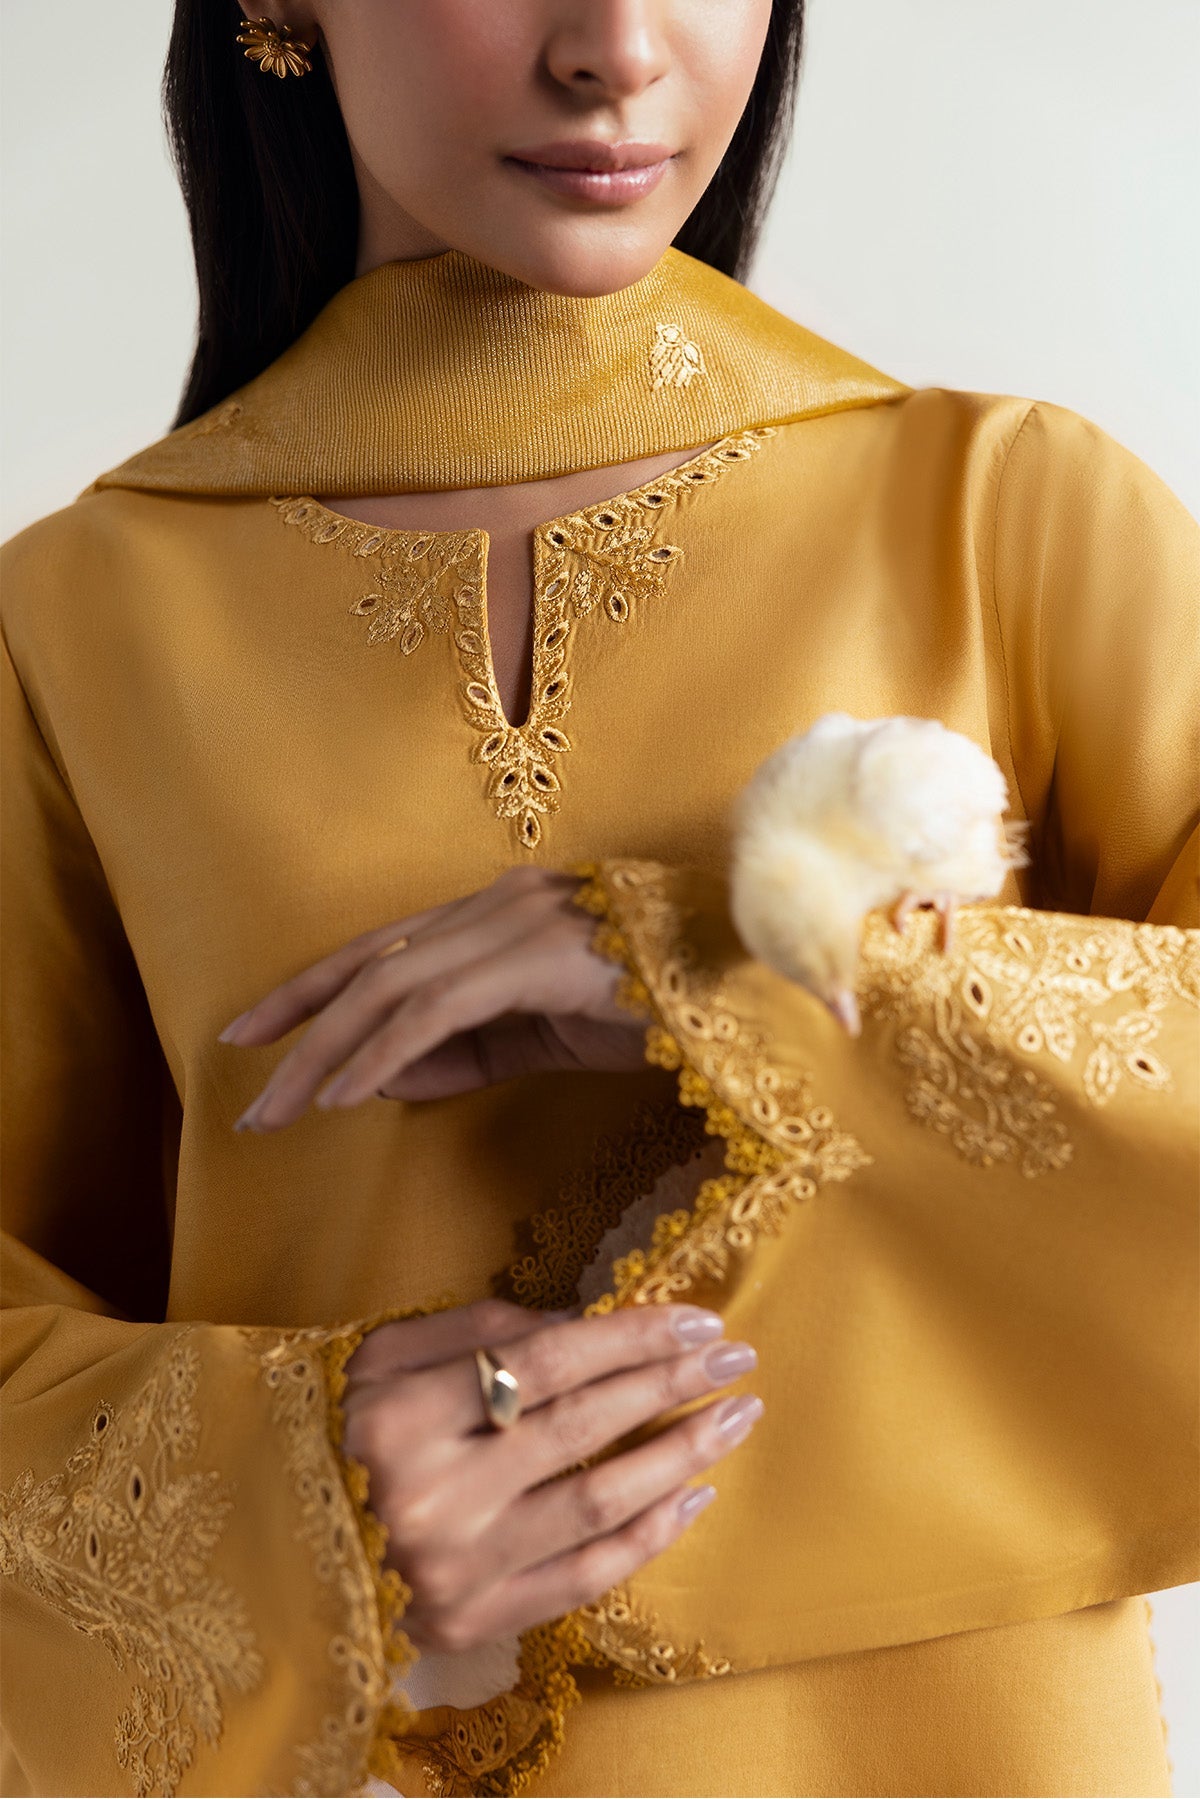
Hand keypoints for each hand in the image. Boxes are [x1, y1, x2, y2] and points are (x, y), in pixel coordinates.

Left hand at [219, 867, 645, 1130]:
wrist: (754, 989)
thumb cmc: (660, 1009)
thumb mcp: (542, 1036)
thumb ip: (466, 1048)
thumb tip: (378, 1072)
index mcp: (499, 913)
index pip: (383, 949)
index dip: (311, 990)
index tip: (254, 1034)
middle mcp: (499, 903)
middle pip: (370, 961)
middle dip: (296, 1021)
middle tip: (244, 1082)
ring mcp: (518, 922)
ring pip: (389, 984)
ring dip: (324, 1051)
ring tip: (279, 1107)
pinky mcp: (538, 957)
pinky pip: (435, 1009)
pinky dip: (381, 1052)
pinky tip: (343, 1093)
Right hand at [342, 1298, 762, 1654]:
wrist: (270, 1547)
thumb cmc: (332, 1429)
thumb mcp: (383, 1354)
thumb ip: (480, 1328)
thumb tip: (583, 1320)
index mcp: (404, 1415)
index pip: (545, 1363)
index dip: (630, 1338)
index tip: (697, 1321)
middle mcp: (433, 1495)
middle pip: (581, 1427)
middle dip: (670, 1386)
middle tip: (737, 1358)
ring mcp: (456, 1567)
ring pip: (597, 1504)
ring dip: (680, 1457)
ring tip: (736, 1419)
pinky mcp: (472, 1622)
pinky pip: (583, 1577)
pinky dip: (647, 1536)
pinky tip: (693, 1496)